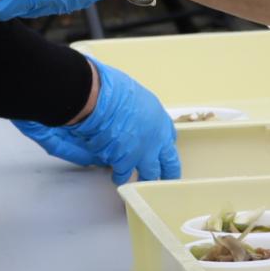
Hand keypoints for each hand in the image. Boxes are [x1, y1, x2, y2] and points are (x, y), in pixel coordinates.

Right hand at [13, 60, 178, 184]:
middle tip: (167, 180)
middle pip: (168, 163)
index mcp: (159, 119)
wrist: (99, 101)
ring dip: (142, 179)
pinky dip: (118, 176)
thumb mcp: (134, 95)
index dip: (165, 145)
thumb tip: (129, 116)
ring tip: (136, 180)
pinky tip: (116, 178)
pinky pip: (123, 173)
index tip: (163, 149)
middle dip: (167, 173)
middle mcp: (155, 140)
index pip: (169, 137)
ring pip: (148, 175)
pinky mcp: (123, 162)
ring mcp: (142, 154)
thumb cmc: (112, 89)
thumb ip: (137, 111)